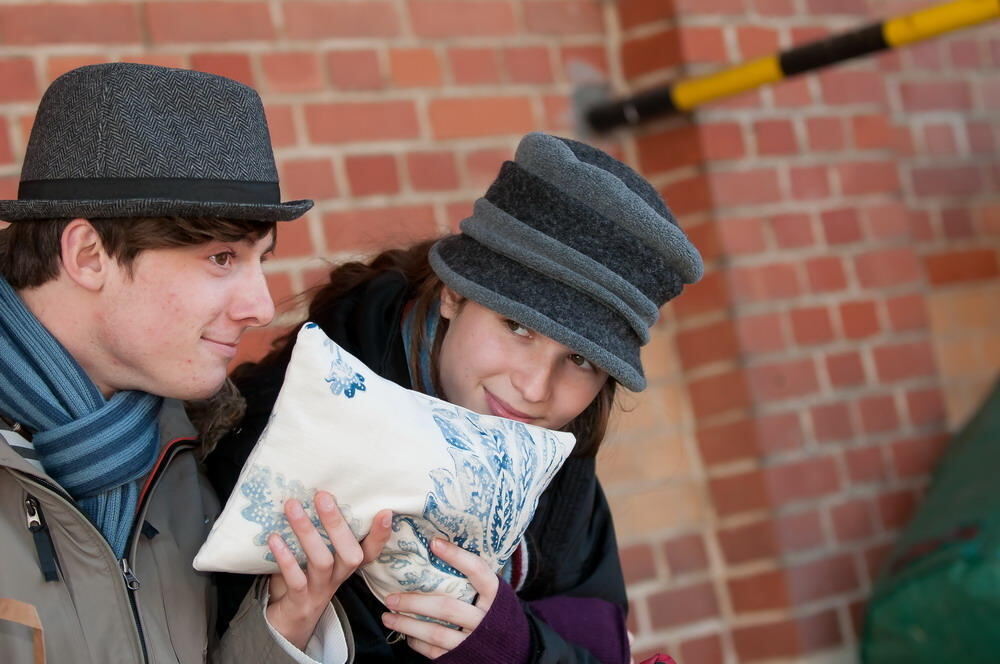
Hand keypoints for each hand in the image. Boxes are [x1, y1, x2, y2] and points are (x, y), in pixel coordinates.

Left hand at [266, 491, 391, 649]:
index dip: (380, 535)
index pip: (371, 551)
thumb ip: (321, 533)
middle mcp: (339, 577)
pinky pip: (296, 579)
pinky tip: (274, 538)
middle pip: (349, 554)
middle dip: (337, 524)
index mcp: (346, 565)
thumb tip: (311, 490)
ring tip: (292, 507)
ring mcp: (320, 590)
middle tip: (322, 496)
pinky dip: (286, 558)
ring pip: (322, 562)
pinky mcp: (300, 601)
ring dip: (307, 532)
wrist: (288, 622)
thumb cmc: (304, 578)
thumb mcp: (319, 556)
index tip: (385, 511)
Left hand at [381, 537, 499, 658]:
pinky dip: (418, 643)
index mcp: (496, 597)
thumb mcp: (496, 596)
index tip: (435, 543)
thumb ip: (476, 580)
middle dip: (415, 602)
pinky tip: (407, 634)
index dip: (458, 556)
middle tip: (391, 597)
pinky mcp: (464, 658)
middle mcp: (486, 619)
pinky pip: (436, 652)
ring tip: (388, 617)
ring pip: (436, 633)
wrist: (517, 652)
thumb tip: (441, 549)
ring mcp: (474, 641)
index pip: (478, 572)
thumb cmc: (498, 615)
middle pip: (447, 607)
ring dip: (408, 625)